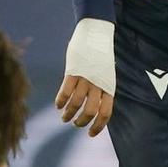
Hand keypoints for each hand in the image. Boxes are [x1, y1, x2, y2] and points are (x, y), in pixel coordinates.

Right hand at [57, 18, 115, 135]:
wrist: (96, 32)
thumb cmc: (100, 56)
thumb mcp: (106, 74)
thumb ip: (101, 89)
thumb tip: (92, 108)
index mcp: (109, 87)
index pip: (106, 112)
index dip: (98, 126)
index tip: (90, 134)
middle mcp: (98, 84)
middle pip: (90, 111)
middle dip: (81, 121)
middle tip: (75, 123)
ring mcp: (86, 77)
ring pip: (77, 103)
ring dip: (69, 114)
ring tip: (64, 117)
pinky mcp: (73, 71)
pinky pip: (65, 91)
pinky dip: (61, 101)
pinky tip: (58, 105)